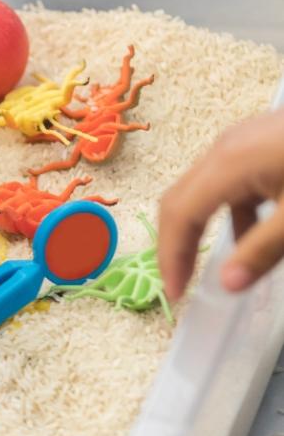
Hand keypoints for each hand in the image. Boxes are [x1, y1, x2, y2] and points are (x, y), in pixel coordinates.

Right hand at [159, 110, 283, 300]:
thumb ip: (265, 251)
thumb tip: (228, 285)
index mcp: (228, 164)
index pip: (179, 215)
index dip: (171, 257)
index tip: (176, 295)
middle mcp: (225, 147)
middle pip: (180, 199)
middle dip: (177, 245)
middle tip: (182, 284)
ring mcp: (243, 140)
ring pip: (203, 190)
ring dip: (203, 229)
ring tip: (218, 264)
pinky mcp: (261, 141)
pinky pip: (230, 180)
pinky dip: (232, 212)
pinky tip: (256, 233)